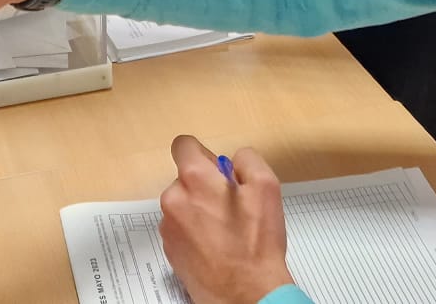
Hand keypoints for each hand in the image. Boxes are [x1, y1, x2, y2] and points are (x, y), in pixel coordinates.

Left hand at [158, 138, 293, 303]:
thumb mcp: (267, 187)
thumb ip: (247, 159)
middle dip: (206, 186)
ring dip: (200, 209)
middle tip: (230, 206)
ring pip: (183, 203)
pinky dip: (195, 231)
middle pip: (185, 177)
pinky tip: (216, 246)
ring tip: (226, 231)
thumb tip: (233, 158)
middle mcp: (174, 198)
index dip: (203, 155)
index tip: (217, 171)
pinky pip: (180, 228)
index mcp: (194, 178)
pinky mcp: (169, 249)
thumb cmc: (256, 246)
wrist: (244, 296)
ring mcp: (168, 226)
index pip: (184, 146)